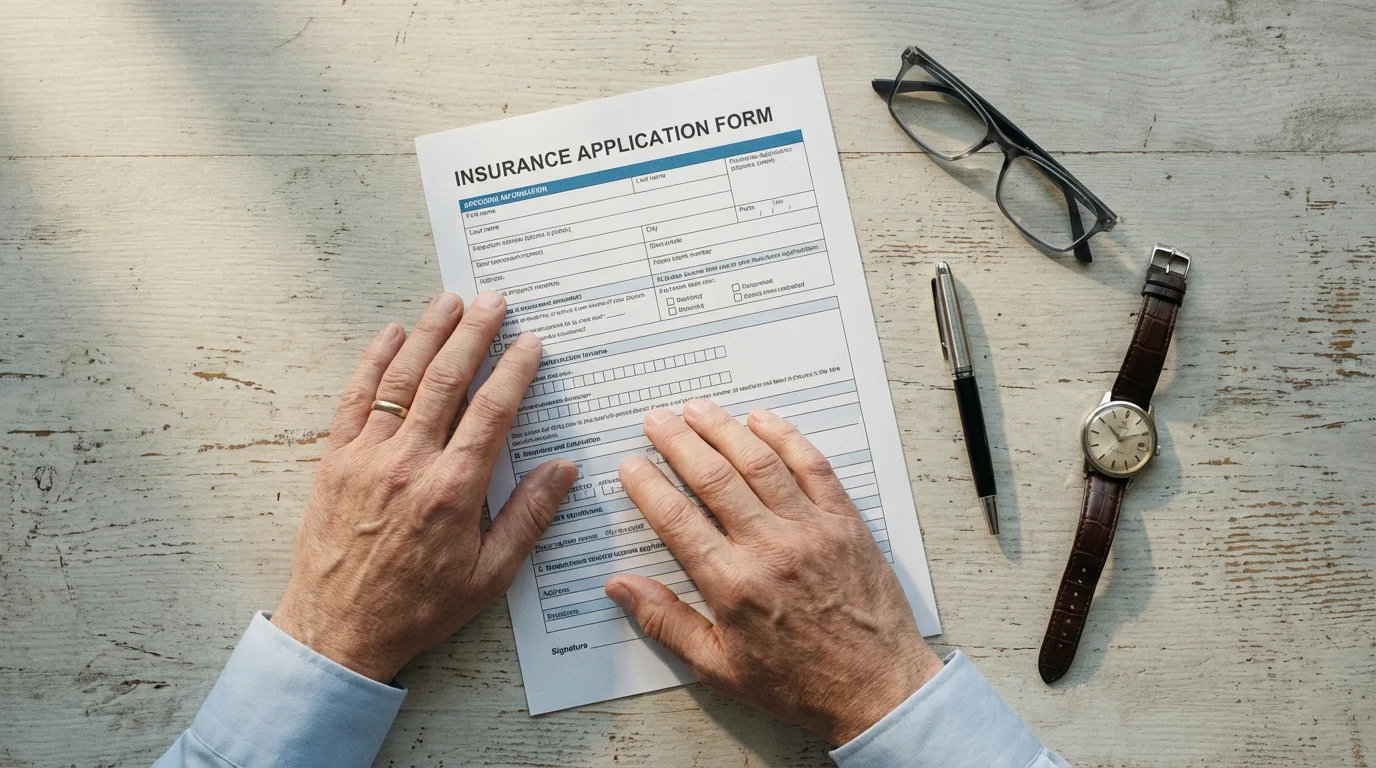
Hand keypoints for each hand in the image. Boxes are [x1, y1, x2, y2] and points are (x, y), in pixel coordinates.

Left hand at [272, 292, 577, 681]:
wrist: (338, 630)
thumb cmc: (418, 607)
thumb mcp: (489, 576)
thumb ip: (528, 517)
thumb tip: (562, 469)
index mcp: (453, 490)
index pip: (491, 410)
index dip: (514, 370)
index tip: (530, 343)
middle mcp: (410, 463)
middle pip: (447, 380)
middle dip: (474, 334)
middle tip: (493, 300)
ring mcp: (367, 457)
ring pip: (402, 379)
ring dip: (428, 334)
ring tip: (450, 302)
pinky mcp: (335, 460)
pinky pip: (356, 398)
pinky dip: (374, 361)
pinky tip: (391, 334)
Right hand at [605, 400, 943, 745]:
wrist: (878, 689)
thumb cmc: (800, 684)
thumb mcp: (719, 668)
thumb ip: (666, 622)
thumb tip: (619, 586)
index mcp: (733, 586)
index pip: (676, 519)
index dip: (648, 486)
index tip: (630, 465)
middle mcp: (770, 548)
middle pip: (713, 478)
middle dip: (678, 442)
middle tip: (656, 419)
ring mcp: (811, 530)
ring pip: (759, 462)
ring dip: (723, 429)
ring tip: (697, 409)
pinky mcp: (844, 522)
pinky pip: (812, 466)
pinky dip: (785, 437)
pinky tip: (762, 420)